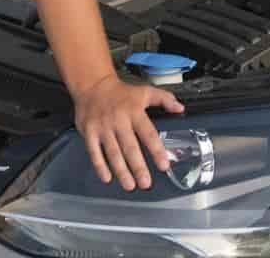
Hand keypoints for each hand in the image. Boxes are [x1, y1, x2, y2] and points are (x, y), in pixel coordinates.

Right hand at [73, 74, 185, 190]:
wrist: (93, 85)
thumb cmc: (121, 92)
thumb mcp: (145, 91)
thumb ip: (164, 99)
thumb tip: (180, 108)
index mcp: (134, 112)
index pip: (148, 133)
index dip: (156, 150)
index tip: (163, 165)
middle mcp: (119, 121)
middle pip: (130, 147)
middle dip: (138, 167)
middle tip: (145, 183)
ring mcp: (103, 128)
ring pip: (113, 152)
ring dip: (121, 171)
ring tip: (130, 185)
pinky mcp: (89, 132)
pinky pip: (94, 152)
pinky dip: (100, 166)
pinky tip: (107, 178)